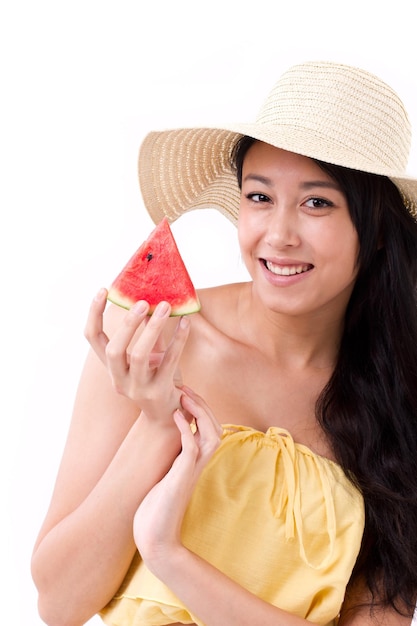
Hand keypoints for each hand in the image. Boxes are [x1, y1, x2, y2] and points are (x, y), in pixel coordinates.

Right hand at [84, 288, 190, 416]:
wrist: (169, 415)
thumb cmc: (158, 378)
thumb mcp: (148, 355)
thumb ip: (145, 331)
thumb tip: (147, 299)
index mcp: (111, 367)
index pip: (92, 338)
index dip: (94, 313)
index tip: (103, 290)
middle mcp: (119, 379)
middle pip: (113, 349)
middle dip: (127, 324)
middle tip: (142, 302)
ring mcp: (138, 388)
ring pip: (139, 355)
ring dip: (153, 328)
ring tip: (166, 307)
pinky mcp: (160, 391)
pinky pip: (169, 361)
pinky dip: (178, 339)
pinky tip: (186, 323)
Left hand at [133, 387, 222, 573]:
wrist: (153, 538)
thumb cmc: (153, 509)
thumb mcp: (162, 476)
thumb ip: (167, 460)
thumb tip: (155, 441)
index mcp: (194, 463)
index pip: (210, 429)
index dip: (201, 409)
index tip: (184, 393)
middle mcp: (198, 465)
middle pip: (215, 428)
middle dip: (203, 405)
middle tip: (185, 389)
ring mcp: (192, 472)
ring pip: (212, 435)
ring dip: (200, 412)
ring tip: (183, 396)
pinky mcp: (182, 478)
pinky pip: (192, 447)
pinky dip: (185, 428)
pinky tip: (175, 415)